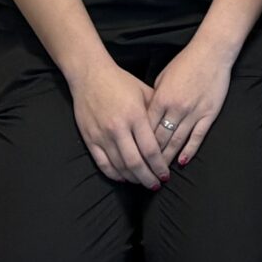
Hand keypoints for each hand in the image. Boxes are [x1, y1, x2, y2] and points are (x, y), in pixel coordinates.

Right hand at [69, 57, 170, 187]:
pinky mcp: (90, 139)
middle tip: (156, 185)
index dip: (159, 166)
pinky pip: (102, 164)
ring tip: (143, 183)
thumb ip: (156, 112)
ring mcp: (102, 135)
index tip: (166, 175)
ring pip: (119, 166)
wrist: (91, 76)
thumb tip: (171, 131)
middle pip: (135, 163)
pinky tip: (124, 178)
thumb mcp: (144, 92)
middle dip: (148, 178)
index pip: (150, 149)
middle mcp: (118, 128)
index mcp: (135, 116)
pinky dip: (114, 174)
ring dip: (133, 178)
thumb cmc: (121, 82)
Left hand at [146, 35, 234, 167]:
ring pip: (177, 142)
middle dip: (150, 159)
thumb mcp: (163, 77)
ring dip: (167, 160)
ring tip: (161, 174)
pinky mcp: (209, 113)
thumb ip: (154, 98)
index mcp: (161, 98)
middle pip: (159, 140)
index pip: (146, 129)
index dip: (138, 146)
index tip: (133, 159)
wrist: (212, 52)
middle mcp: (175, 108)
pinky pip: (197, 137)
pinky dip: (189, 151)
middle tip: (144, 173)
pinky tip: (182, 161)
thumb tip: (146, 117)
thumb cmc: (185, 62)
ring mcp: (193, 112)